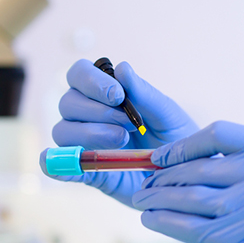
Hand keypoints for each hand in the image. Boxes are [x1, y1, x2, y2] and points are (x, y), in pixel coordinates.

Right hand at [41, 59, 197, 206]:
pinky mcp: (86, 171)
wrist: (184, 174)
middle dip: (97, 111)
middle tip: (128, 125)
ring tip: (122, 141)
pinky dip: (59, 164)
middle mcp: (88, 115)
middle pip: (68, 102)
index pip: (79, 74)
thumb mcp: (167, 114)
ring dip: (89, 133)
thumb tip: (122, 67)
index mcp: (105, 93)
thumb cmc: (176, 138)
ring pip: (63, 131)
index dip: (91, 81)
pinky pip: (61, 165)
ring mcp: (85, 143)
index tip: (118, 96)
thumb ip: (144, 94)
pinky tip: (66, 168)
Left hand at [132, 121, 243, 242]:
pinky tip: (151, 221)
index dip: (184, 144)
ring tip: (141, 202)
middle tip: (142, 185)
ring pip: (196, 199)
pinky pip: (198, 230)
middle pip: (203, 169)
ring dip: (160, 200)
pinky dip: (168, 224)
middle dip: (165, 178)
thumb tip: (182, 167)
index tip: (160, 158)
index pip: (221, 133)